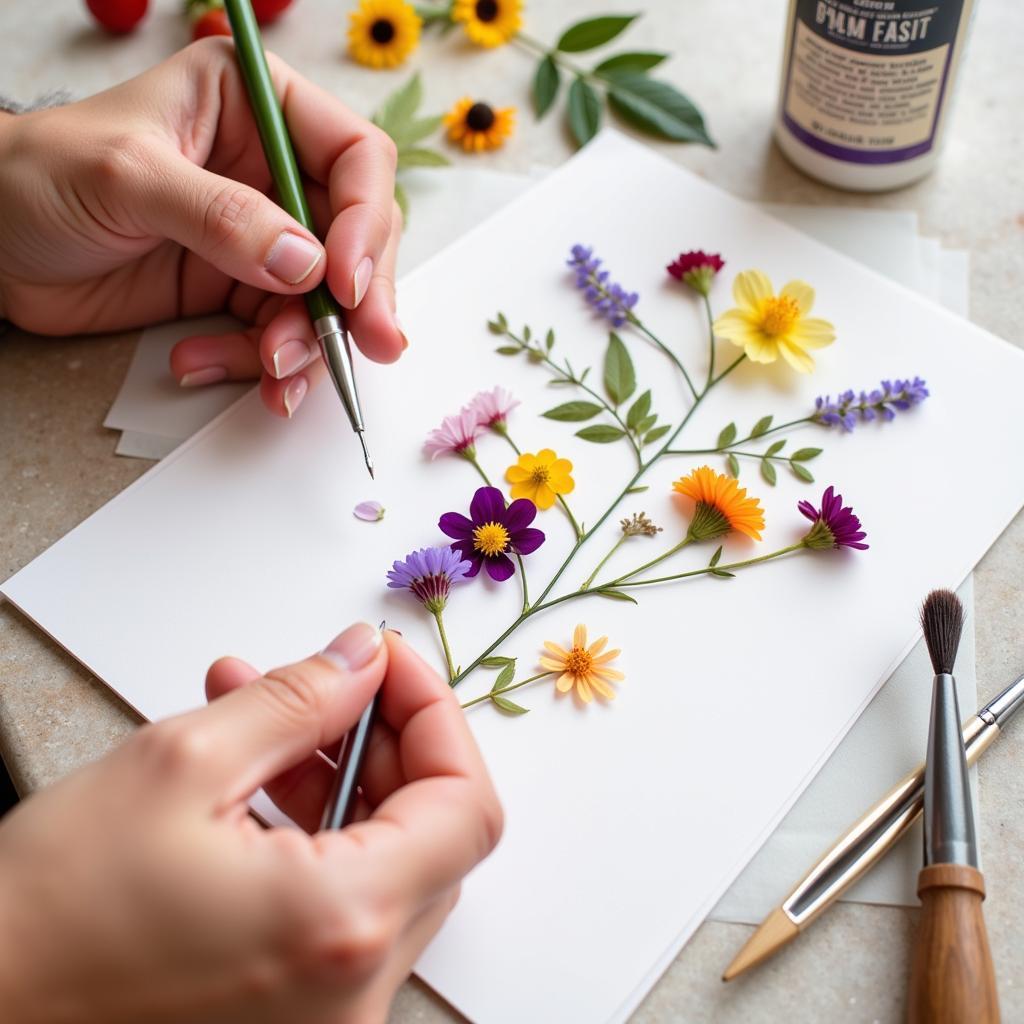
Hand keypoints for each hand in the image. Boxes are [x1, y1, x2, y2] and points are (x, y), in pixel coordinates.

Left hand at [0, 39, 405, 417]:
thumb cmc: (39, 176)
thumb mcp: (127, 176)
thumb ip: (220, 216)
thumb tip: (306, 265)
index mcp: (256, 109)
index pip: (353, 158)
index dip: (364, 221)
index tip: (343, 280)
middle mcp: (270, 173)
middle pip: (355, 238)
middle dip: (358, 299)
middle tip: (364, 346)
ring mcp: (259, 239)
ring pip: (323, 300)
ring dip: (305, 345)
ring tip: (269, 375)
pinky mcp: (237, 291)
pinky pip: (276, 336)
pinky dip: (255, 364)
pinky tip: (201, 364)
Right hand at [0, 625, 501, 1023]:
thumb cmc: (45, 919)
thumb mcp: (182, 765)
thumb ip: (300, 698)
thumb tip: (363, 660)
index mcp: (342, 924)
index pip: (465, 803)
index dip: (434, 714)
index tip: (389, 665)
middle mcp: (352, 991)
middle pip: (431, 832)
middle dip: (382, 738)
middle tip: (331, 683)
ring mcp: (327, 1016)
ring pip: (384, 863)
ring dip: (337, 776)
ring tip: (264, 713)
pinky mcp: (294, 1018)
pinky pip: (339, 903)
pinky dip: (313, 831)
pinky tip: (254, 777)